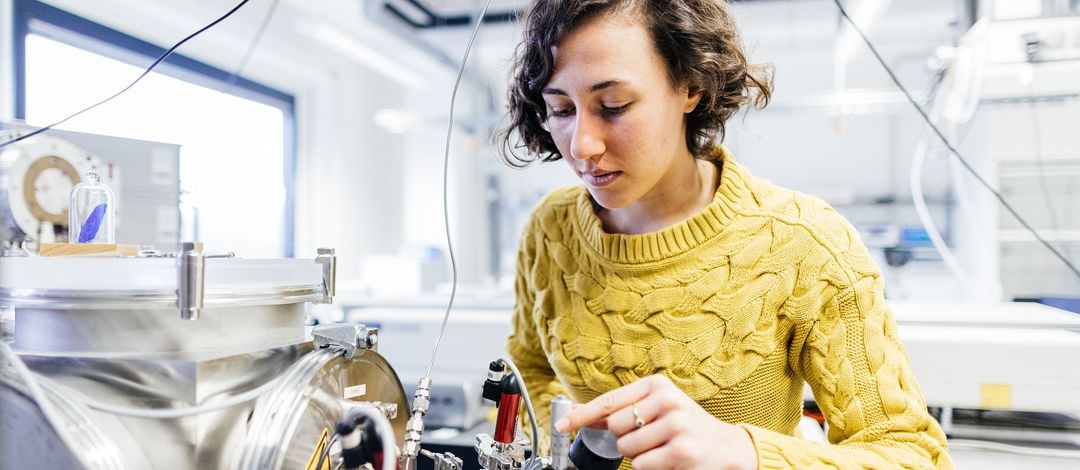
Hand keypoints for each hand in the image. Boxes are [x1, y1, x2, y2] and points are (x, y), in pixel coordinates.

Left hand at [555, 375, 757, 469]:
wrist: (726, 447)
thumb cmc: (685, 426)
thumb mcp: (657, 408)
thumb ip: (621, 410)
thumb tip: (579, 414)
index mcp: (658, 385)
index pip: (609, 401)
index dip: (582, 414)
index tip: (561, 424)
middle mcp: (667, 400)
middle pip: (616, 427)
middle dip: (625, 438)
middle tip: (649, 437)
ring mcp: (676, 425)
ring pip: (626, 448)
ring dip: (637, 455)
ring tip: (660, 448)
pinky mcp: (681, 451)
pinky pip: (641, 465)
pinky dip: (648, 466)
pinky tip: (667, 459)